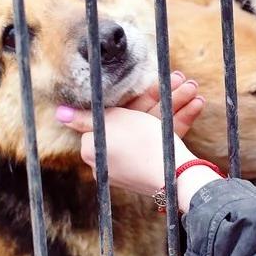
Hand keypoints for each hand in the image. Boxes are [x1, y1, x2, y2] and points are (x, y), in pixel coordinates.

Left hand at [57, 73, 206, 196]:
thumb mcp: (111, 122)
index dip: (135, 95)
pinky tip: (196, 105)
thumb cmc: (139, 144)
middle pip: (137, 117)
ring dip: (175, 103)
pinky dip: (179, 121)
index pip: (113, 115)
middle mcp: (114, 157)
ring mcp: (137, 161)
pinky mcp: (156, 164)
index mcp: (97, 148)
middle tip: (179, 79)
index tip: (153, 82)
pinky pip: (165, 138)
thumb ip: (85, 118)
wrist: (174, 176)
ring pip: (155, 125)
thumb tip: (59, 113)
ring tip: (194, 88)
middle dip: (161, 96)